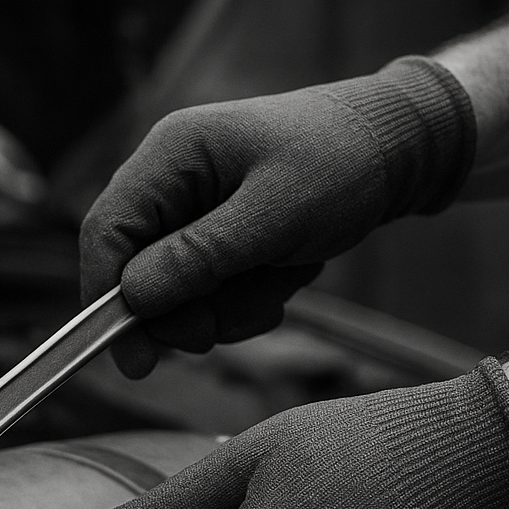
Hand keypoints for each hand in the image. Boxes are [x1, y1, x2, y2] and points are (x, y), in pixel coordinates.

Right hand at [80, 57, 474, 377]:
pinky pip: (212, 292)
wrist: (402, 149)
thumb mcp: (275, 215)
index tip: (134, 359)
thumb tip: (133, 298)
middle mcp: (172, 181)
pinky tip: (287, 273)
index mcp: (171, 154)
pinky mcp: (219, 236)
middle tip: (221, 330)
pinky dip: (248, 298)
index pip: (106, 232)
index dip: (106, 299)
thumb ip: (200, 257)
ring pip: (178, 293)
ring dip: (229, 306)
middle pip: (137, 273)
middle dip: (186, 310)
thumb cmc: (344, 163)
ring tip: (282, 276)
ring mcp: (194, 210)